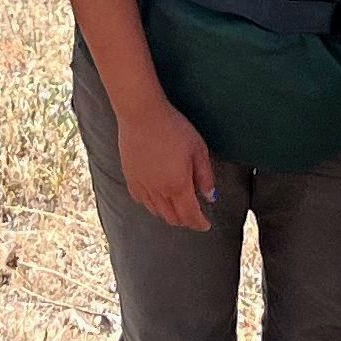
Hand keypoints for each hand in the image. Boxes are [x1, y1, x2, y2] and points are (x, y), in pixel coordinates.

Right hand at [117, 95, 217, 232]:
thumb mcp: (198, 149)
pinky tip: (157, 199)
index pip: (190, 215)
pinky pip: (142, 201)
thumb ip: (205, 176)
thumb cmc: (173, 128)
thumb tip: (210, 197)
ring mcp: (142, 186)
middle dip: (186, 220)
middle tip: (194, 216)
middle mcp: (158, 191)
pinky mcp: (130, 178)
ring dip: (170, 214)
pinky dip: (152, 205)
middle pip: (173, 217)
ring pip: (157, 212)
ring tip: (178, 208)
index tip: (206, 225)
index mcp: (178, 186)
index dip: (200, 223)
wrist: (141, 115)